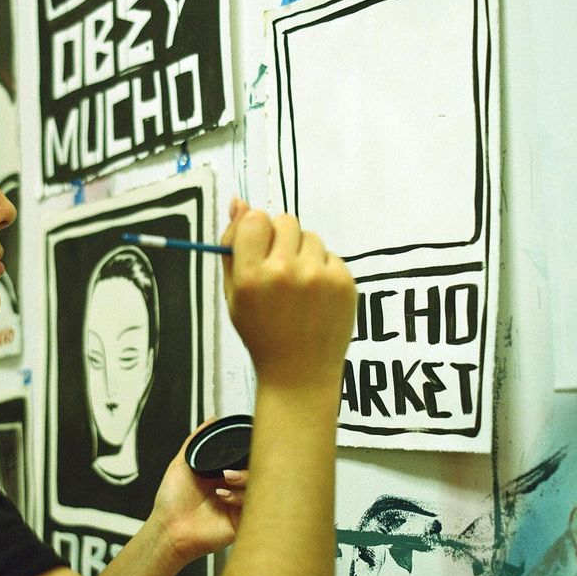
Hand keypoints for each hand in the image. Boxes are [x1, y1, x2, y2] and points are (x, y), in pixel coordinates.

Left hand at [149, 422, 246, 565]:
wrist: (168, 529)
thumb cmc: (171, 501)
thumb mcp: (181, 463)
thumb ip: (195, 440)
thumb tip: (210, 420)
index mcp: (222, 474)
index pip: (244, 459)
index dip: (247, 451)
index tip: (244, 445)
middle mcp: (232, 488)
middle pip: (254, 472)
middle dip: (247, 466)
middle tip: (230, 468)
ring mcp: (238, 504)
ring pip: (257, 487)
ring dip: (243, 480)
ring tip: (224, 480)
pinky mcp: (241, 522)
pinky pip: (253, 507)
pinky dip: (242, 498)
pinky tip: (224, 497)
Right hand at [219, 197, 356, 390]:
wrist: (299, 374)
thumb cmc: (261, 333)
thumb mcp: (234, 294)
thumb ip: (231, 247)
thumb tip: (238, 201)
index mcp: (251, 276)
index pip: (254, 219)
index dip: (254, 230)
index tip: (256, 246)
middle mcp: (284, 272)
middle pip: (284, 220)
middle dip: (279, 238)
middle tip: (278, 268)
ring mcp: (318, 276)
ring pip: (310, 236)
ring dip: (302, 253)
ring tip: (298, 287)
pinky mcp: (344, 282)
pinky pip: (330, 255)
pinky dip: (323, 269)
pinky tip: (315, 296)